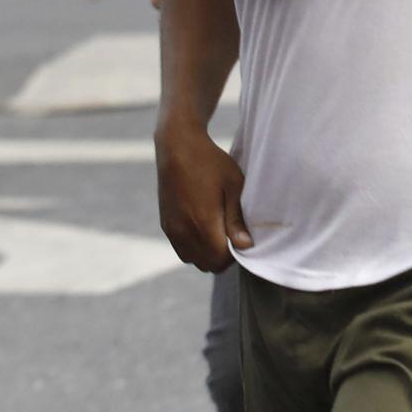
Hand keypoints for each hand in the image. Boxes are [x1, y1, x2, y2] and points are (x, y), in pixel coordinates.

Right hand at [155, 124, 250, 271]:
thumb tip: (245, 246)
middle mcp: (184, 231)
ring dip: (207, 254)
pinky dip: (194, 247)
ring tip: (219, 232)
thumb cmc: (211, 163)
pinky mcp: (166, 225)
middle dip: (223, 257)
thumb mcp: (233, 186)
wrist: (177, 147)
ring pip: (193, 260)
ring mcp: (172, 230)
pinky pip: (181, 250)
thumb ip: (237, 219)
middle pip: (207, 264)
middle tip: (233, 235)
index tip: (242, 237)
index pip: (221, 260)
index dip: (235, 254)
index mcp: (202, 224)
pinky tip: (205, 227)